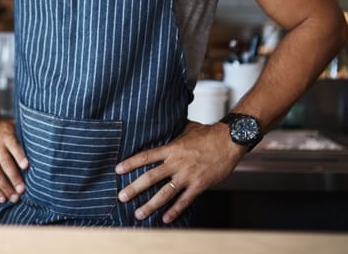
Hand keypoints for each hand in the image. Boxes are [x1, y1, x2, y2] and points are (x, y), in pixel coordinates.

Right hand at [0, 114, 28, 203]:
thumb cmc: (1, 127)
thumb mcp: (12, 125)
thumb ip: (24, 135)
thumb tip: (45, 142)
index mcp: (6, 136)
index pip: (13, 146)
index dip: (20, 156)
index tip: (26, 166)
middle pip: (5, 163)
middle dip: (14, 177)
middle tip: (22, 190)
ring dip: (5, 188)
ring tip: (15, 198)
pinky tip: (3, 198)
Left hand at [115, 121, 245, 223]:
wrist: (229, 140)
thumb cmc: (208, 133)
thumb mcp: (186, 128)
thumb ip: (173, 133)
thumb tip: (163, 128)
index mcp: (172, 148)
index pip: (146, 156)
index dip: (131, 163)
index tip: (118, 170)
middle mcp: (176, 163)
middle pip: (151, 177)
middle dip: (134, 188)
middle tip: (121, 196)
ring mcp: (187, 175)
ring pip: (165, 193)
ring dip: (150, 204)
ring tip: (139, 213)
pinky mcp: (199, 185)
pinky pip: (185, 200)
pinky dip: (175, 210)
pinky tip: (165, 218)